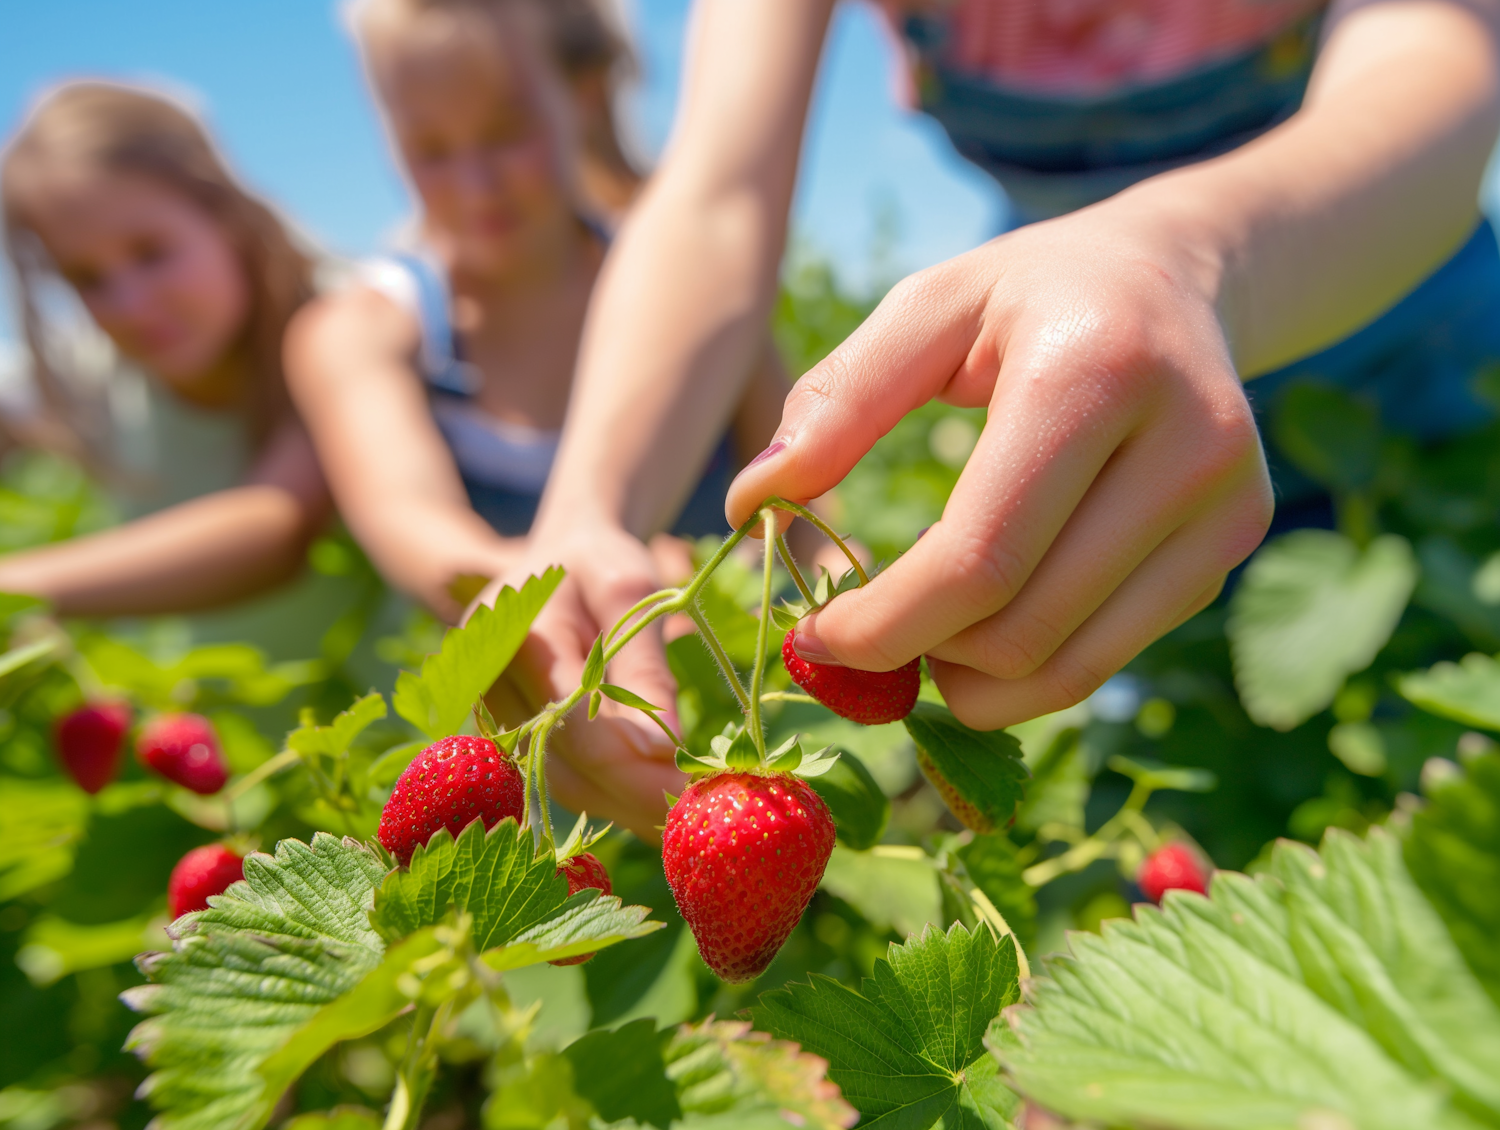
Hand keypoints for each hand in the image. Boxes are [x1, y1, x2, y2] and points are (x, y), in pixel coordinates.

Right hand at [474, 521, 684, 840]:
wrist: (562, 556)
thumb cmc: (601, 564)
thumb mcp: (633, 593)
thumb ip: (644, 669)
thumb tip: (663, 751)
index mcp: (514, 634)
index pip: (572, 721)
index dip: (630, 766)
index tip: (687, 790)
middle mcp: (486, 680)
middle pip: (562, 762)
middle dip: (632, 796)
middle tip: (695, 816)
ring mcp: (489, 712)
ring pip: (558, 781)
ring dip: (622, 805)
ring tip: (682, 815)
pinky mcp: (507, 733)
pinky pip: (559, 774)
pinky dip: (607, 794)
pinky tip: (651, 803)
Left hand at [727, 196, 1273, 729]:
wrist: (1174, 280)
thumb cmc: (1028, 294)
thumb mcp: (927, 309)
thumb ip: (837, 400)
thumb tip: (750, 503)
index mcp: (1097, 372)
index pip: (980, 556)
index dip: (884, 623)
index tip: (812, 638)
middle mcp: (1188, 446)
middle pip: (1023, 625)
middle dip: (915, 654)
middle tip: (852, 637)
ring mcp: (1226, 506)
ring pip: (1068, 664)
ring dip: (968, 679)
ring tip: (917, 633)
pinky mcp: (1231, 547)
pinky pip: (1109, 657)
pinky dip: (1026, 671)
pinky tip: (981, 626)